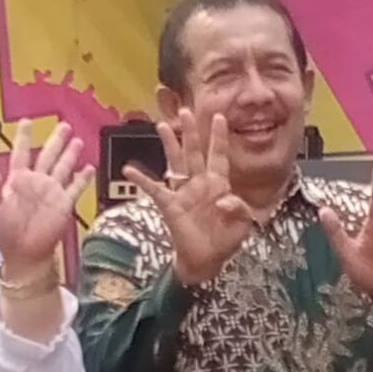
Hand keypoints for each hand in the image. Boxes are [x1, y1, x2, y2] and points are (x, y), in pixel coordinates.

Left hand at [0, 117, 93, 277]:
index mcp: (17, 181)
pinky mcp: (64, 204)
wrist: (24, 255)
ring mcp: (51, 192)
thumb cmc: (6, 234)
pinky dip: (83, 178)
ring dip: (70, 154)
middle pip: (47, 155)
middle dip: (55, 140)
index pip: (20, 153)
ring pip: (63, 167)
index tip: (26, 121)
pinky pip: (75, 187)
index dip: (23, 137)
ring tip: (77, 140)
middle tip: (63, 126)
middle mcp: (36, 183)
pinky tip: (89, 168)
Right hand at [147, 107, 260, 287]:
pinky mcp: (169, 205)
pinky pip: (154, 189)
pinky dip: (142, 179)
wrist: (206, 260)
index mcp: (218, 185)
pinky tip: (130, 169)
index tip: (219, 116)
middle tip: (186, 111)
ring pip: (175, 163)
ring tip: (162, 125)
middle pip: (194, 152)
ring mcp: (183, 193)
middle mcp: (199, 184)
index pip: (219, 155)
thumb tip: (223, 199)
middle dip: (190, 132)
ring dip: (170, 145)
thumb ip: (239, 209)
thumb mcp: (242, 224)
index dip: (219, 137)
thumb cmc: (225, 240)